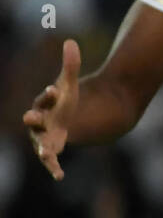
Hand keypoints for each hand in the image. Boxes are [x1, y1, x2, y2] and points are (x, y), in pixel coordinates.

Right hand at [21, 39, 81, 180]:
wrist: (75, 117)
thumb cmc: (67, 100)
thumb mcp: (71, 84)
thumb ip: (70, 65)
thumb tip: (71, 41)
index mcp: (43, 105)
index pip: (44, 100)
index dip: (48, 95)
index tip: (55, 89)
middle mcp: (40, 123)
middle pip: (35, 121)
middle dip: (34, 118)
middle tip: (32, 116)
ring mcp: (45, 137)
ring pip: (40, 144)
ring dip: (42, 149)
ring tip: (45, 153)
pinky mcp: (53, 149)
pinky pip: (51, 160)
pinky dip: (53, 167)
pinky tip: (59, 175)